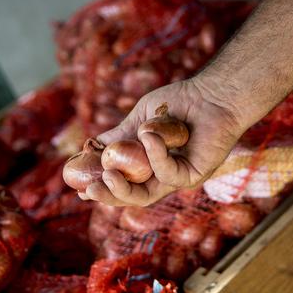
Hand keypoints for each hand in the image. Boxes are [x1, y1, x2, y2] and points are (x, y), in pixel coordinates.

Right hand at [82, 77, 244, 205]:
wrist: (212, 94)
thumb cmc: (180, 103)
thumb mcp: (141, 120)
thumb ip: (119, 137)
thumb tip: (91, 148)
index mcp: (149, 166)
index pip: (122, 184)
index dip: (101, 188)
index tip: (80, 188)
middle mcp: (163, 177)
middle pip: (132, 197)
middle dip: (108, 196)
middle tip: (90, 189)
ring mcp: (178, 179)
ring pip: (146, 196)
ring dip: (123, 190)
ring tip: (108, 175)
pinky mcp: (193, 176)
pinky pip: (168, 173)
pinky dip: (155, 154)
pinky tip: (149, 135)